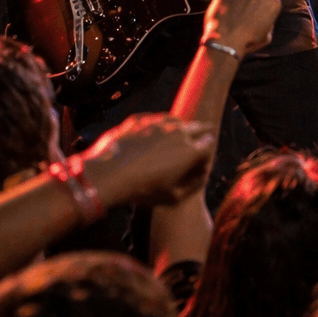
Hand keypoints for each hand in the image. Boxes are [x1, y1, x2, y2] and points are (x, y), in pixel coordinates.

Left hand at [78, 113, 215, 208]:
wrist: (108, 175)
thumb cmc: (142, 190)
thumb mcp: (173, 198)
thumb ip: (194, 185)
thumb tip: (202, 173)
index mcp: (191, 151)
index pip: (209, 143)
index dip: (206, 151)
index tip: (199, 159)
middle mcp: (178, 132)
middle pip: (198, 127)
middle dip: (199, 134)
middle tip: (195, 142)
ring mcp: (158, 123)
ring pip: (176, 120)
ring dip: (179, 127)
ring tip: (174, 136)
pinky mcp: (139, 120)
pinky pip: (155, 118)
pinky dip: (158, 125)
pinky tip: (153, 133)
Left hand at [201, 0, 280, 58]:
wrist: (225, 41)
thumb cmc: (246, 42)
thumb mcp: (267, 37)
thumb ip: (269, 23)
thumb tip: (265, 19)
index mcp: (273, 3)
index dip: (264, 7)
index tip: (258, 14)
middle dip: (252, 0)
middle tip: (244, 14)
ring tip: (232, 14)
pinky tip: (224, 10)